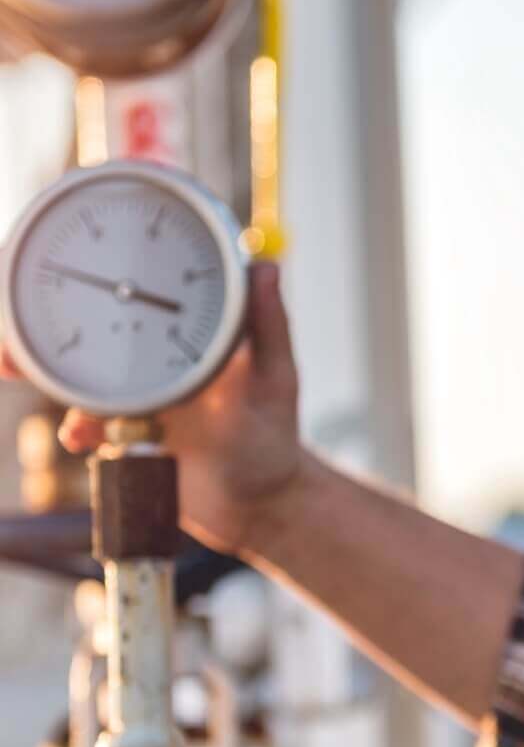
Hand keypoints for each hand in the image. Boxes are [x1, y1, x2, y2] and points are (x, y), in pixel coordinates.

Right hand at [2, 262, 307, 555]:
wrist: (258, 507)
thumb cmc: (274, 438)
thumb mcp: (274, 381)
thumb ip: (270, 328)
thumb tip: (266, 266)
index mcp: (190, 330)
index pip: (141, 280)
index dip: (100, 259)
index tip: (64, 239)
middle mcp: (156, 355)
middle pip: (89, 320)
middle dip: (42, 313)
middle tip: (13, 318)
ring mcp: (136, 393)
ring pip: (76, 369)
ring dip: (41, 366)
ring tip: (12, 365)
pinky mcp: (123, 432)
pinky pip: (84, 422)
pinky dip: (74, 425)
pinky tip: (78, 437)